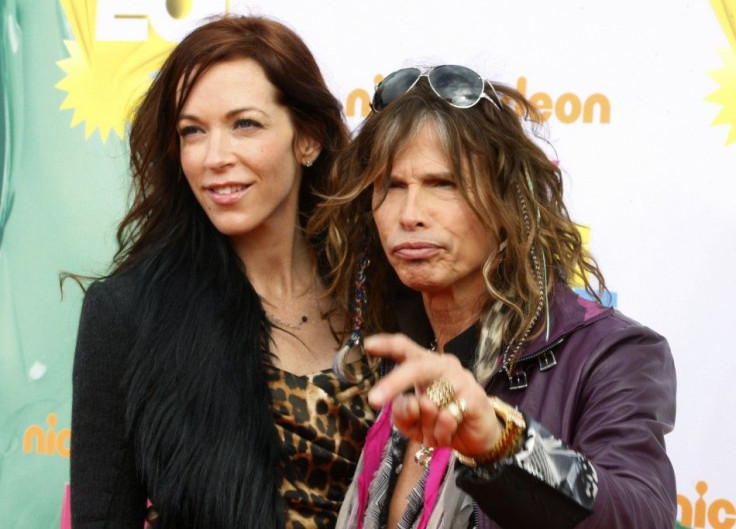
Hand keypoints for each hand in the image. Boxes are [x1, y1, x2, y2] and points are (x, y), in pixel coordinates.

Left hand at [364, 333, 503, 456]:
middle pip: (416, 366)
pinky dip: (441, 432)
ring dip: (426, 424)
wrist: (478, 437)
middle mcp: (443, 365)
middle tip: (373, 400)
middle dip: (393, 383)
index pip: (404, 347)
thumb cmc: (440, 422)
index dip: (387, 344)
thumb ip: (402, 414)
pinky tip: (450, 432)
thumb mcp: (412, 424)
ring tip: (435, 431)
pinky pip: (446, 417)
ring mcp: (461, 378)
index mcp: (424, 364)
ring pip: (429, 401)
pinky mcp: (474, 396)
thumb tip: (408, 402)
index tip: (367, 344)